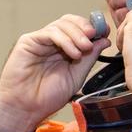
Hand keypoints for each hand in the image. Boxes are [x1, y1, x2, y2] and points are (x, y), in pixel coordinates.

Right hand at [0, 15, 110, 131]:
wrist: (26, 109)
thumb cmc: (46, 97)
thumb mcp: (76, 77)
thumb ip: (89, 58)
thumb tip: (104, 40)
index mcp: (63, 49)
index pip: (78, 29)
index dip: (93, 28)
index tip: (105, 33)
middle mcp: (51, 42)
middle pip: (70, 22)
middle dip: (85, 27)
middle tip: (94, 38)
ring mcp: (40, 41)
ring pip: (61, 25)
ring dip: (76, 35)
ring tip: (84, 49)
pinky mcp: (28, 42)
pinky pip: (49, 33)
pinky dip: (64, 40)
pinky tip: (73, 53)